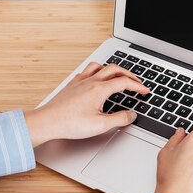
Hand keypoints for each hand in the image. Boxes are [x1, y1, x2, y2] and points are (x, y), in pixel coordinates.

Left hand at [24, 62, 148, 146]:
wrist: (47, 122)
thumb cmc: (70, 123)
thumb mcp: (100, 125)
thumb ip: (120, 119)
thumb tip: (132, 115)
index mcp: (100, 89)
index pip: (125, 82)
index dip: (138, 86)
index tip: (145, 91)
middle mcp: (91, 81)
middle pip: (115, 69)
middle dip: (129, 74)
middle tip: (136, 82)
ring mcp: (80, 81)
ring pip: (100, 66)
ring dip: (112, 69)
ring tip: (118, 76)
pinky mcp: (72, 85)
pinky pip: (87, 71)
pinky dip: (97, 72)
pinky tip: (96, 79)